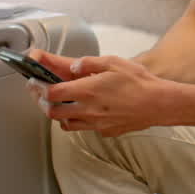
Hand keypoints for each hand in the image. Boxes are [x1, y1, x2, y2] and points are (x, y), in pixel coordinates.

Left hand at [25, 50, 167, 136]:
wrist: (159, 104)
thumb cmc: (139, 82)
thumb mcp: (113, 62)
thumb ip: (89, 63)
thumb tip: (73, 66)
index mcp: (87, 90)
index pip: (52, 93)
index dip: (39, 88)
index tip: (35, 82)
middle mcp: (88, 110)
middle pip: (53, 113)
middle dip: (43, 103)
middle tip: (41, 95)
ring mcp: (96, 123)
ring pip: (66, 124)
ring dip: (59, 114)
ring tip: (61, 104)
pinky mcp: (106, 131)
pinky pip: (85, 128)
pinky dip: (78, 121)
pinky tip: (85, 111)